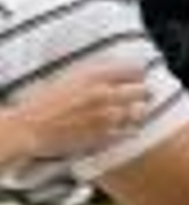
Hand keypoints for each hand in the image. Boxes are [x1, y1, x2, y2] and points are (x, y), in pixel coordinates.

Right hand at [0, 63, 148, 164]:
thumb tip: (121, 68)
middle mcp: (105, 94)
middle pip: (144, 90)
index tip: (134, 78)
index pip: (136, 69)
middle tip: (136, 95)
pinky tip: (120, 126)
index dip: (136, 74)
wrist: (28, 129)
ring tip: (130, 111)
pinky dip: (129, 128)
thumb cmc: (45, 101)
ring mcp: (107, 117)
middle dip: (141, 92)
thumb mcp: (70, 76)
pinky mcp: (105, 136)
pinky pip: (131, 131)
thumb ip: (97, 72)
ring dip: (137, 111)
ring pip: (141, 111)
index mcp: (95, 76)